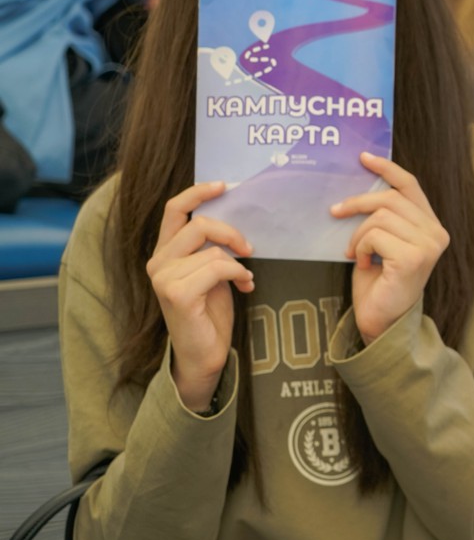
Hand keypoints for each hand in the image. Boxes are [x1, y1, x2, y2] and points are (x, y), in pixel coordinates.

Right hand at [147, 181, 254, 411]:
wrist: (203, 354)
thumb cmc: (209, 312)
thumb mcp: (211, 271)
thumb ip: (211, 248)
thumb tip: (234, 222)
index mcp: (164, 253)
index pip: (174, 210)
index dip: (197, 192)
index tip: (224, 185)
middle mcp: (157, 262)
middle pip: (198, 225)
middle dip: (231, 232)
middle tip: (249, 248)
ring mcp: (163, 278)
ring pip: (212, 250)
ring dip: (238, 262)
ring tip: (245, 277)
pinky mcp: (176, 293)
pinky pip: (218, 267)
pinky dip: (238, 274)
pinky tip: (244, 287)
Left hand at [332, 152, 448, 343]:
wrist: (382, 321)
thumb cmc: (379, 283)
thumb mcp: (383, 241)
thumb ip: (384, 216)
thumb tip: (361, 185)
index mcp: (431, 226)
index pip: (410, 185)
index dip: (387, 169)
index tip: (364, 158)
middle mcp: (436, 233)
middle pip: (390, 199)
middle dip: (357, 203)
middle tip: (335, 213)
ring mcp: (428, 246)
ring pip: (380, 217)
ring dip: (358, 235)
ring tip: (355, 253)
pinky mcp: (413, 258)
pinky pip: (375, 236)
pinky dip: (360, 248)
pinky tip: (363, 264)